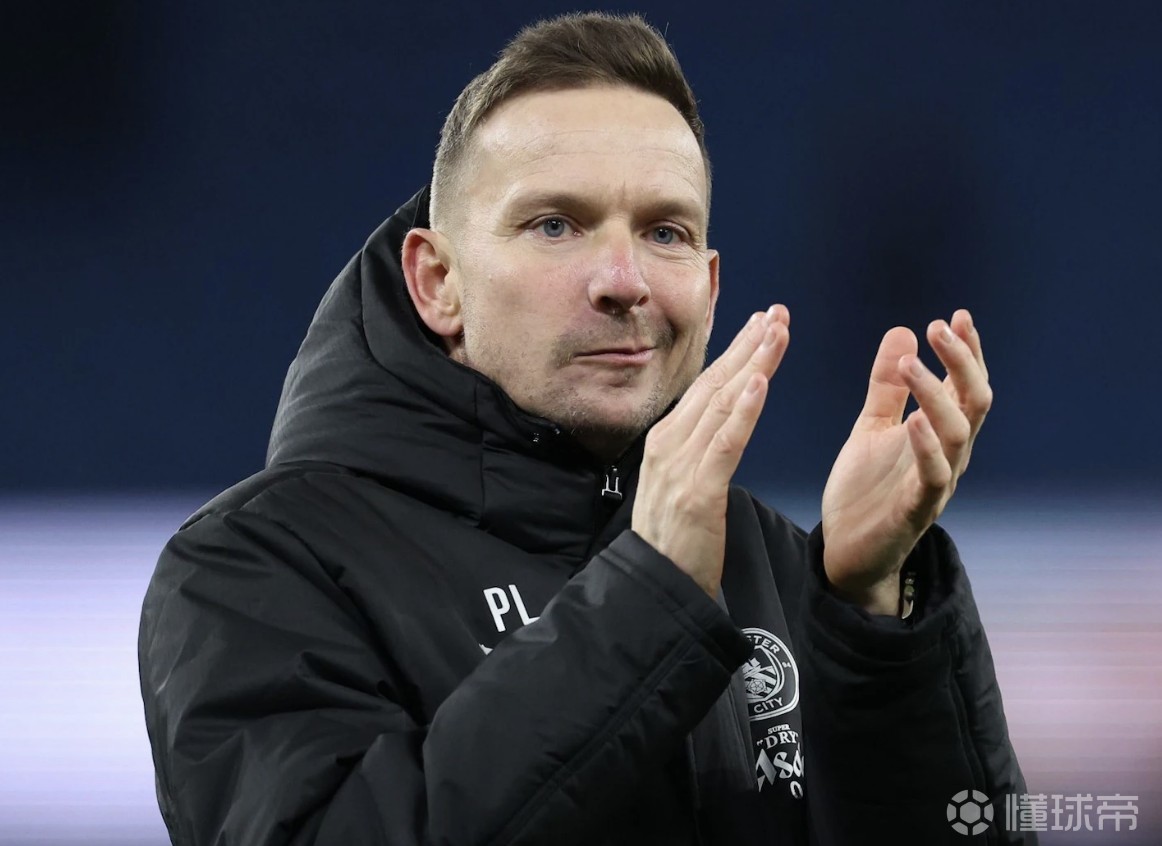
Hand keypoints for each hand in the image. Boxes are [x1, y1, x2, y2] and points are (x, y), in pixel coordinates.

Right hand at [633, 306, 790, 596]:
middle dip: (747, 346)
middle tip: (776, 313)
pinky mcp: (698, 492)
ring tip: (775, 332)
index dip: (734, 352)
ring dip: (753, 365)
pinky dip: (744, 411)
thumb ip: (693, 450)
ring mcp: (680, 466)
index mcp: (665, 441)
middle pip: (715, 385)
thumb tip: (715, 421)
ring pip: (723, 404)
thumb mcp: (676, 484)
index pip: (706, 387)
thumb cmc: (673, 540)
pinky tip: (760, 383)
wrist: (655, 586)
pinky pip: (725, 443)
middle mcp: (669, 445)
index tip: (759, 324)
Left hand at [821, 309, 991, 613]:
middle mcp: (949, 455)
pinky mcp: (916, 510)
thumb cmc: (866, 489)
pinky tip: (913, 421)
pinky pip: (932, 476)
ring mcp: (936, 483)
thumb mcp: (872, 426)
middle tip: (940, 327)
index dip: (966, 351)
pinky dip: (926, 447)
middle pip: (974, 401)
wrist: (847, 550)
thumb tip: (903, 329)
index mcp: (940, 433)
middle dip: (962, 362)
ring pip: (957, 434)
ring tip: (912, 364)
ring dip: (936, 395)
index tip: (956, 315)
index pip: (965, 385)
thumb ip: (888, 386)